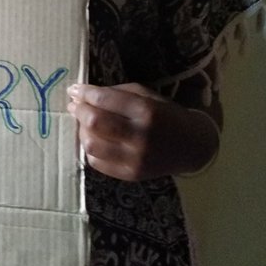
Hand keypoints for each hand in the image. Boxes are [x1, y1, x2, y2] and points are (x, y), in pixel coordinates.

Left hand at [67, 82, 220, 180]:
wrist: (191, 146)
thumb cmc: (166, 115)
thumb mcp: (147, 96)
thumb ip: (117, 93)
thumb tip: (83, 94)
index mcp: (146, 111)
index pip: (104, 100)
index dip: (84, 93)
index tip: (74, 90)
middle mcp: (140, 136)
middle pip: (95, 123)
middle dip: (79, 111)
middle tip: (75, 106)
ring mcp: (135, 159)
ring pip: (91, 145)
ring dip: (82, 131)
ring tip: (85, 124)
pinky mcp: (130, 175)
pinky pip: (97, 163)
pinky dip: (90, 149)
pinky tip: (95, 140)